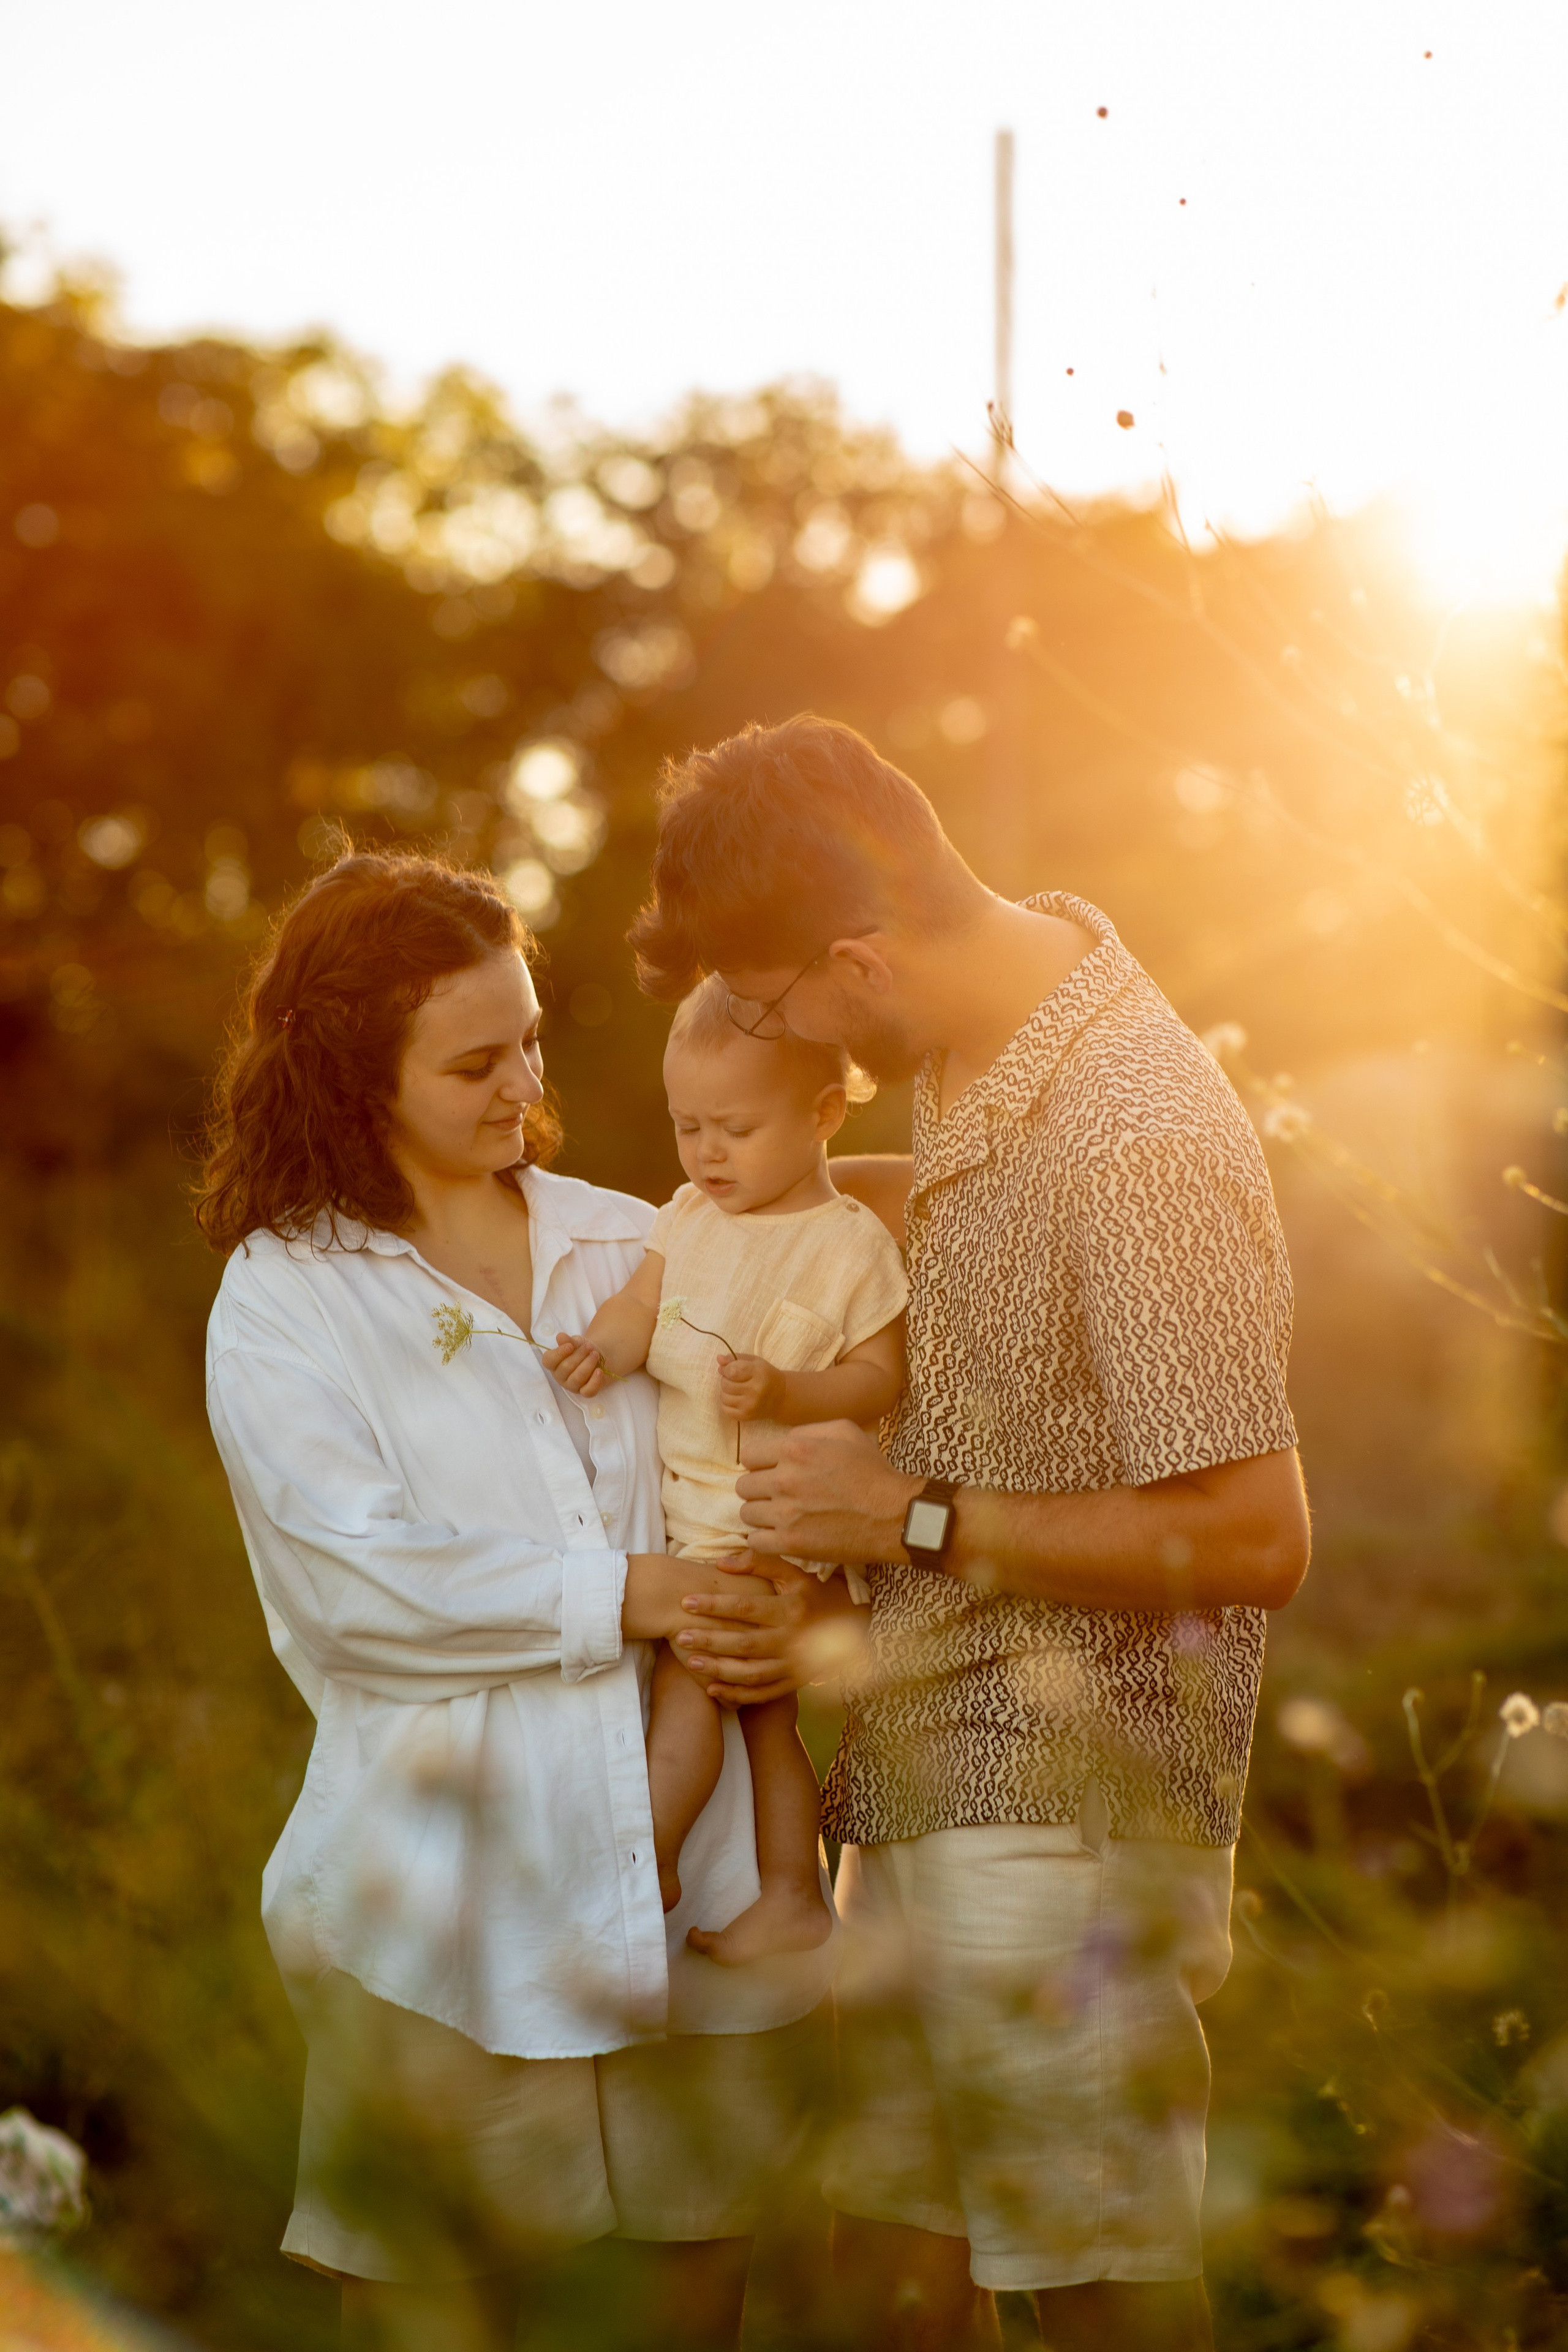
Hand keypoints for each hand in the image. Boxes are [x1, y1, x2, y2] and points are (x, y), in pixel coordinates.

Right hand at [541, 1331, 605, 1394]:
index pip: (549, 1361)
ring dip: (588, 1364)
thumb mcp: (576, 1341)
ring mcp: (572, 1386)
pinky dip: (595, 1381)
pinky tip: (599, 1371)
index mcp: (553, 1363)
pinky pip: (588, 1391)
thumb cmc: (582, 1349)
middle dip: (579, 1355)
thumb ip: (568, 1340)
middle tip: (589, 1347)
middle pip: (565, 1368)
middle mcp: (560, 1376)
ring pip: (577, 1379)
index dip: (559, 1353)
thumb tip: (560, 1337)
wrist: (598, 1356)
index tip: (570, 1345)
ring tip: (595, 1354)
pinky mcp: (585, 1391)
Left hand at [675, 1555, 870, 1704]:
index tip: (686, 1601)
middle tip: (680, 1635)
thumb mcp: (795, 1573)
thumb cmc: (817, 1594)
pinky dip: (737, 1695)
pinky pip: (762, 1694)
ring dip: (719, 1669)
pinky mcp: (793, 1683)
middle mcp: (793, 1640)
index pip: (746, 1608)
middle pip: (744, 1643)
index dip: (715, 1605)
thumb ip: (759, 1564)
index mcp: (791, 1609)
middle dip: (710, 1640)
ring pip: (750, 1673)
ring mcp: (794, 1666)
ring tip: (691, 1661)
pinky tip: (712, 1689)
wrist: (854, 1629)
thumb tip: (720, 1563)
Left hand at [717, 1352, 784, 1421]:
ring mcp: (750, 1405)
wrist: (781, 1397)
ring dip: (726, 1392)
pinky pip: (724, 1409)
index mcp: (759, 1373)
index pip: (732, 1371)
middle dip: (726, 1380)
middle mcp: (755, 1391)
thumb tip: (719, 1358)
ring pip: (723, 1397)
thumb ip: (735, 1358)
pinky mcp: (746, 1416)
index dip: (726, 1369)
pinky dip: (727, 1403)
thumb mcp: (754, 1362)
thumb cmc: (766, 1376)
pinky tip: (736, 1399)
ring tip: (736, 1389)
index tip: (730, 1369)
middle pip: (725, 1384)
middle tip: (736, 1380)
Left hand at [736, 1420, 921, 1564]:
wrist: (894, 1514)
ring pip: (747, 1513)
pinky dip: (765, 1539)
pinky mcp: (791, 1542)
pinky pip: (755, 1541)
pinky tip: (780, 1535)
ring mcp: (786, 1513)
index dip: (760, 1463)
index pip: (748, 1456)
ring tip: (781, 1515)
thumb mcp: (845, 1431)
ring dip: (761, 1514)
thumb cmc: (873, 1471)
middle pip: (744, 1485)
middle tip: (777, 1495)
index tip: (771, 1471)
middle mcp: (785, 1479)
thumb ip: (808, 1430)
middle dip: (759, 1489)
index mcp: (795, 1449)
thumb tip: (784, 1439)